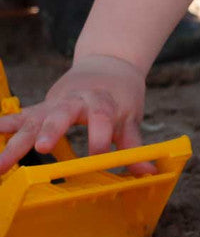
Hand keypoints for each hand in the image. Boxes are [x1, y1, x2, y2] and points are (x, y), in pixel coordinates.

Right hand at [0, 55, 154, 176]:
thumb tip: (149, 173)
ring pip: (35, 119)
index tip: (99, 158)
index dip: (101, 138)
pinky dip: (6, 124)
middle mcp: (76, 99)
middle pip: (64, 113)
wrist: (108, 64)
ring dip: (18, 141)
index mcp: (103, 101)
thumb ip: (135, 145)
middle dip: (52, 129)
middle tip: (42, 147)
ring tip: (2, 164)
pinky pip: (22, 115)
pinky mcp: (42, 106)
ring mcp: (56, 103)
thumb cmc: (120, 96)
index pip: (103, 118)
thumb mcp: (131, 116)